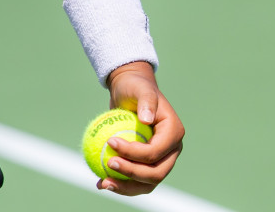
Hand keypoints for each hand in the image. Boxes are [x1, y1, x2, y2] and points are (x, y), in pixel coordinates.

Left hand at [100, 62, 184, 195]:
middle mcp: (171, 150)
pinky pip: (136, 180)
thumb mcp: (140, 88)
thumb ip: (145, 100)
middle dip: (132, 174)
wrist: (130, 92)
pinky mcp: (148, 165)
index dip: (133, 153)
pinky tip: (101, 182)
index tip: (110, 142)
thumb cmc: (135, 87)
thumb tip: (146, 119)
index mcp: (174, 133)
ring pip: (147, 183)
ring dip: (126, 187)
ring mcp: (161, 160)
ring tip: (104, 183)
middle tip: (109, 164)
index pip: (155, 152)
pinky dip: (121, 184)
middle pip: (156, 173)